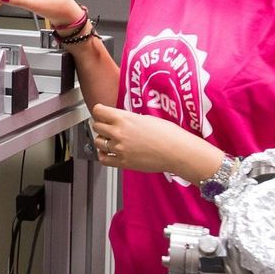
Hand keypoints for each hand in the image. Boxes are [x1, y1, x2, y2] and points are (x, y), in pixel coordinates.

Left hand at [89, 102, 219, 178]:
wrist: (178, 151)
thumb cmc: (168, 134)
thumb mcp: (146, 118)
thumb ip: (129, 119)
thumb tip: (122, 120)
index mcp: (124, 118)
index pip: (98, 111)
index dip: (99, 111)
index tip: (101, 113)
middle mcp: (119, 132)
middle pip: (96, 125)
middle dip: (101, 125)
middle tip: (107, 126)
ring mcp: (119, 148)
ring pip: (98, 142)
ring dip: (102, 140)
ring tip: (110, 140)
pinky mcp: (123, 162)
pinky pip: (103, 159)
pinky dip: (103, 155)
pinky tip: (108, 153)